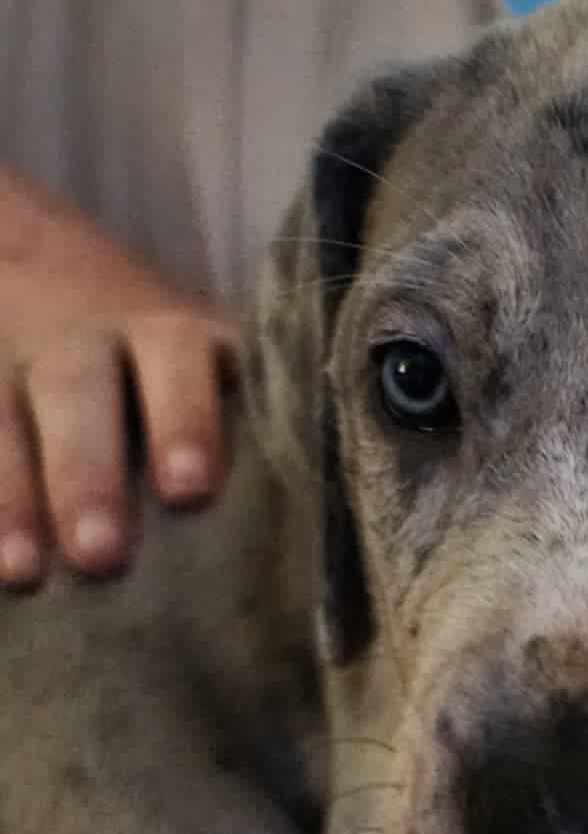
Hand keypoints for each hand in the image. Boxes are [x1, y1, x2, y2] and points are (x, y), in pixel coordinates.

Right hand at [0, 166, 237, 582]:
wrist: (35, 262)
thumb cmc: (162, 357)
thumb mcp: (201, 357)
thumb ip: (248, 419)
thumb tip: (311, 539)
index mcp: (168, 333)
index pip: (179, 365)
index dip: (185, 420)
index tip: (190, 488)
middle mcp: (84, 339)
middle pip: (80, 394)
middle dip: (89, 474)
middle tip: (102, 556)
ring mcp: (9, 358)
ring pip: (2, 418)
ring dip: (12, 495)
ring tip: (24, 572)